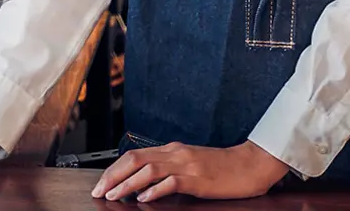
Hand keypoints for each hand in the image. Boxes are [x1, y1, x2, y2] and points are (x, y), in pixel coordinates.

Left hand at [92, 140, 289, 202]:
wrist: (250, 165)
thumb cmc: (222, 168)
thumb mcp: (191, 165)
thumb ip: (170, 170)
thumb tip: (145, 185)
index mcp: (172, 150)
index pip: (134, 155)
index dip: (115, 169)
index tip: (102, 182)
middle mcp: (175, 154)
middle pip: (134, 159)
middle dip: (113, 175)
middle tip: (99, 190)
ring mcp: (186, 165)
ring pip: (147, 169)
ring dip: (126, 183)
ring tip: (113, 195)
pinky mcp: (197, 178)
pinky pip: (170, 182)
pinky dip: (154, 190)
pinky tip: (143, 198)